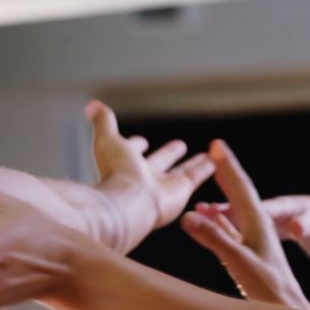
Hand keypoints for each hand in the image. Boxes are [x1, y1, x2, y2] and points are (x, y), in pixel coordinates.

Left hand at [86, 100, 214, 245]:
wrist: (128, 204)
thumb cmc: (116, 172)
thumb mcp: (107, 140)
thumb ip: (103, 123)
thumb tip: (92, 105)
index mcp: (124, 166)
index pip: (131, 153)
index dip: (136, 146)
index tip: (142, 141)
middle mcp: (144, 178)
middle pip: (159, 163)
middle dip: (167, 155)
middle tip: (179, 145)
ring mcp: (163, 187)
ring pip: (181, 172)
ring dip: (192, 164)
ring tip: (205, 156)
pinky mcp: (181, 191)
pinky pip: (197, 177)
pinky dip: (207, 168)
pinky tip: (218, 160)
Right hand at [182, 140, 309, 309]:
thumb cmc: (270, 293)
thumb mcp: (240, 263)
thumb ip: (215, 238)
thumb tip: (189, 215)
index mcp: (258, 225)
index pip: (240, 187)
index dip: (227, 165)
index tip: (216, 144)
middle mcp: (257, 229)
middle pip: (240, 192)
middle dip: (226, 170)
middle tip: (215, 149)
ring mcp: (253, 242)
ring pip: (234, 209)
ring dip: (222, 191)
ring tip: (211, 177)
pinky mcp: (249, 256)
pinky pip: (229, 228)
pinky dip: (217, 217)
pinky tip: (208, 217)